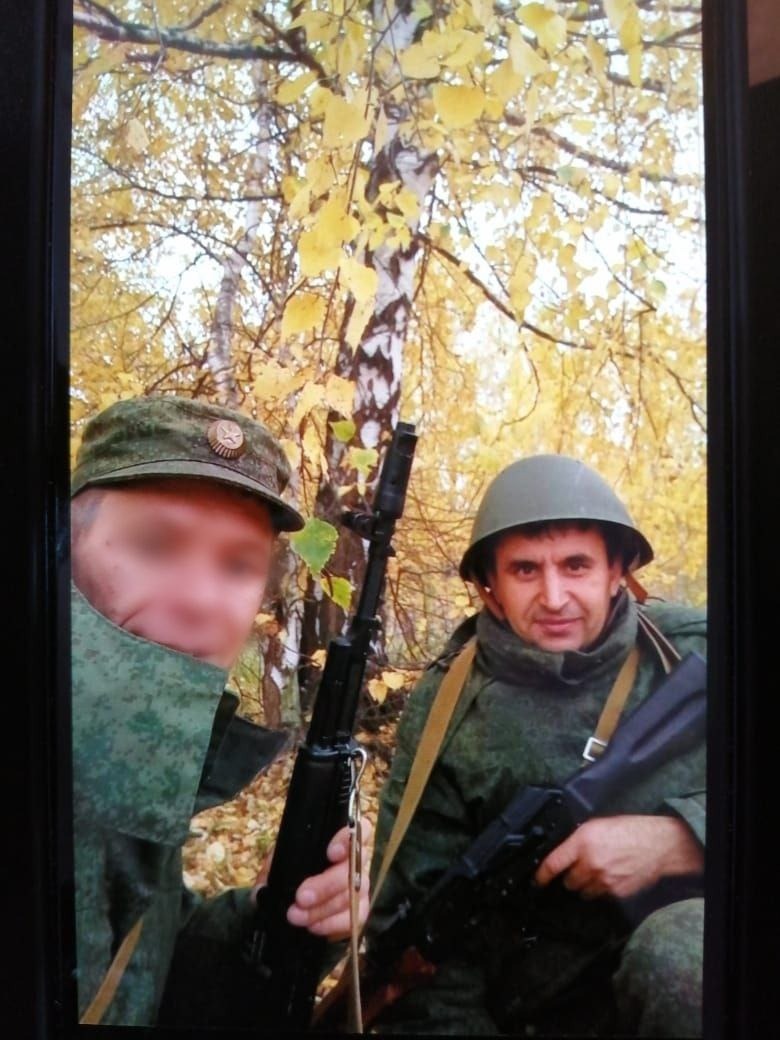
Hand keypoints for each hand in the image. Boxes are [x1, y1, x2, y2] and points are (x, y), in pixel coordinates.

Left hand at [253, 820, 373, 940]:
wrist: (294, 905)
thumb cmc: (290, 876)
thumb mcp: (278, 867)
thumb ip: (273, 870)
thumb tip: (263, 891)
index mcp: (338, 841)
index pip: (359, 828)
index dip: (348, 839)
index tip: (330, 853)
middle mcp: (355, 860)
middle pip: (352, 869)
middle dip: (326, 885)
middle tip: (301, 898)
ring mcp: (360, 886)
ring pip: (351, 895)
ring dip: (322, 908)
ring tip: (296, 916)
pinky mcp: (360, 911)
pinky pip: (353, 918)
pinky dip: (331, 924)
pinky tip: (313, 926)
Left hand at [534, 815, 703, 899]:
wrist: (657, 844)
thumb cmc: (630, 830)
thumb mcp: (597, 825)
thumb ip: (579, 840)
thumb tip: (566, 852)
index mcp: (582, 841)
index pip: (553, 863)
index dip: (542, 875)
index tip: (537, 880)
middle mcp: (590, 862)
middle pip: (569, 881)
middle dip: (572, 876)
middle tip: (582, 868)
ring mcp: (603, 880)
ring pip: (584, 891)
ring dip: (586, 885)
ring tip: (599, 873)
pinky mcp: (616, 892)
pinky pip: (601, 896)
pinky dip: (603, 890)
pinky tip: (612, 877)